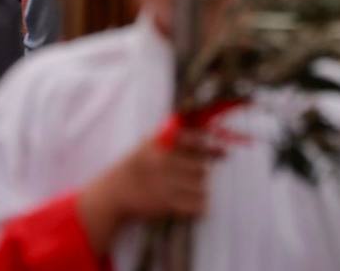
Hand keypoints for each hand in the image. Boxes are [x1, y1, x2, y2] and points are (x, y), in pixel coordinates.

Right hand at [77, 129, 222, 253]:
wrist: (116, 191)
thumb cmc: (137, 164)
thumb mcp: (149, 142)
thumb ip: (173, 136)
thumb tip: (204, 133)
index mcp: (162, 144)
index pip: (195, 142)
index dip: (211, 148)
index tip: (223, 153)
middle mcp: (165, 161)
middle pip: (200, 167)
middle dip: (201, 173)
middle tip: (197, 176)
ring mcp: (165, 183)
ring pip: (200, 187)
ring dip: (202, 190)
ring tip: (196, 191)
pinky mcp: (165, 204)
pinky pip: (195, 205)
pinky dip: (200, 206)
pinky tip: (198, 205)